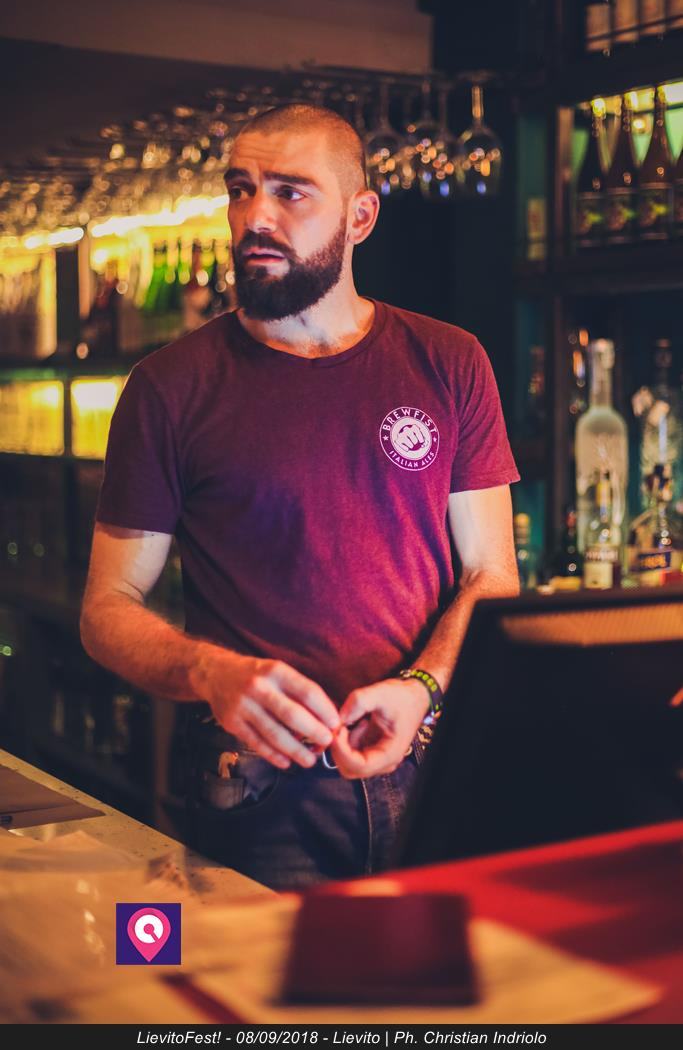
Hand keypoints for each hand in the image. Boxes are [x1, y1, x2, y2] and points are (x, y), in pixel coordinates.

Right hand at [191, 645, 340, 769]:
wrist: (216, 673)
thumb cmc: (257, 675)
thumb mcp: (277, 672)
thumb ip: (299, 691)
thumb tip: (327, 717)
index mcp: (276, 671)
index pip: (307, 692)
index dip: (324, 710)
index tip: (336, 724)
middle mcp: (259, 687)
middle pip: (292, 715)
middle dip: (313, 732)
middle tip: (326, 743)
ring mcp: (243, 706)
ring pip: (274, 733)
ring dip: (295, 750)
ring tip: (310, 761)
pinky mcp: (231, 722)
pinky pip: (256, 743)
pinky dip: (273, 755)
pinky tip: (286, 762)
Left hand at [330, 678, 429, 778]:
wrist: (414, 697)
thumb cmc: (402, 697)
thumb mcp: (381, 693)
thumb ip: (359, 701)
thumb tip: (339, 717)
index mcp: (391, 753)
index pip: (360, 765)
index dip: (343, 752)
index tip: (337, 731)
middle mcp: (384, 761)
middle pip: (351, 769)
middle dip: (339, 749)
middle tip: (339, 726)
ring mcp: (377, 757)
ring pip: (348, 762)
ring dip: (342, 743)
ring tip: (352, 720)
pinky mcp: (370, 751)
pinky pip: (350, 753)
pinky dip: (346, 740)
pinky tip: (358, 723)